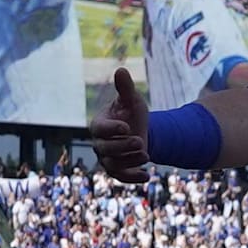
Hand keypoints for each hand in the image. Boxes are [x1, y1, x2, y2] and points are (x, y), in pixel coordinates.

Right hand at [90, 68, 150, 183]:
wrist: (140, 132)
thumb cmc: (132, 114)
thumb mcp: (132, 101)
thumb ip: (126, 89)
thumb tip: (121, 70)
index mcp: (99, 125)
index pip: (100, 129)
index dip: (112, 129)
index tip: (127, 126)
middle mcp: (99, 144)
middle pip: (105, 149)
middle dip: (123, 147)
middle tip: (140, 142)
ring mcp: (107, 158)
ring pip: (113, 165)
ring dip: (130, 162)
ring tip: (146, 155)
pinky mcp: (117, 170)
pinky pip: (120, 177)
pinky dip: (133, 178)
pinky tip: (147, 176)